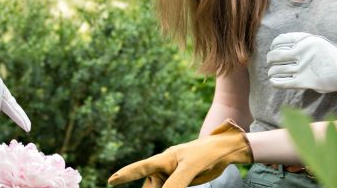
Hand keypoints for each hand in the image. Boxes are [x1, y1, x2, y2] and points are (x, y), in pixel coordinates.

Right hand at [108, 119, 252, 187]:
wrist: (225, 152)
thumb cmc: (207, 154)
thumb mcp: (190, 169)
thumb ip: (176, 183)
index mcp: (164, 160)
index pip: (141, 168)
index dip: (125, 175)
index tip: (111, 180)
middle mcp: (166, 167)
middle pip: (151, 186)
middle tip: (164, 183)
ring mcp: (174, 175)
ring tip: (188, 177)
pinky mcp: (183, 181)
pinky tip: (179, 187)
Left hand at [267, 32, 336, 103]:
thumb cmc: (329, 56)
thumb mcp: (315, 42)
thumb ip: (299, 41)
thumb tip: (278, 45)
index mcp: (304, 40)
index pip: (280, 40)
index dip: (273, 45)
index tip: (272, 49)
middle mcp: (302, 52)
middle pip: (275, 55)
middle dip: (270, 59)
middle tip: (270, 62)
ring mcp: (302, 67)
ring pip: (277, 69)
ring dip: (271, 71)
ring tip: (272, 72)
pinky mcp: (304, 81)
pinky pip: (283, 82)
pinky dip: (275, 81)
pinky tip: (273, 81)